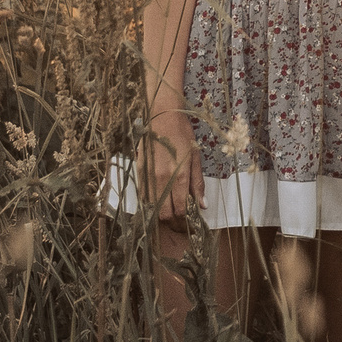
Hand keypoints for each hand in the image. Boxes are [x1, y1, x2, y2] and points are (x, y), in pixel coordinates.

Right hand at [145, 107, 201, 223]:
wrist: (162, 117)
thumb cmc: (182, 135)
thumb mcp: (196, 157)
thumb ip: (197, 183)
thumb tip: (202, 205)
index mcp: (179, 176)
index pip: (180, 210)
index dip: (185, 222)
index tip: (190, 225)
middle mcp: (162, 180)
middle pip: (164, 214)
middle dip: (173, 223)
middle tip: (180, 223)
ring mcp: (148, 177)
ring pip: (152, 208)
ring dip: (161, 215)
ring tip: (170, 214)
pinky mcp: (139, 173)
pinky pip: (143, 197)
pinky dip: (151, 205)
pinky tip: (159, 202)